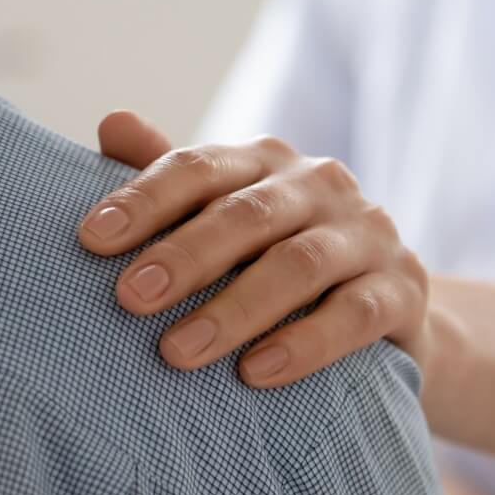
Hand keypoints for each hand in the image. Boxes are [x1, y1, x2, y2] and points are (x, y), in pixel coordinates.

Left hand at [81, 111, 431, 388]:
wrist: (383, 308)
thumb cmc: (276, 257)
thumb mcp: (224, 216)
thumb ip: (171, 179)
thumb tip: (110, 121)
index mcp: (267, 160)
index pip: (200, 167)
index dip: (144, 198)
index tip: (90, 238)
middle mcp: (321, 183)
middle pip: (247, 214)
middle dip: (184, 256)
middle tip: (128, 299)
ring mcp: (368, 233)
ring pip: (300, 265)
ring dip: (235, 310)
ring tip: (178, 353)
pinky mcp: (404, 288)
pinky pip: (355, 314)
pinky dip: (305, 343)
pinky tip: (256, 373)